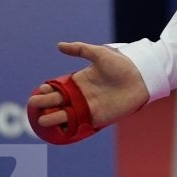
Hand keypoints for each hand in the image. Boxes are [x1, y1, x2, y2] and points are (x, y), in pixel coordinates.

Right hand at [28, 42, 148, 132]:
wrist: (142, 78)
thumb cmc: (122, 64)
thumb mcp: (100, 54)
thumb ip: (80, 49)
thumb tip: (59, 45)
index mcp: (78, 81)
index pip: (56, 88)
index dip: (46, 90)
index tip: (42, 89)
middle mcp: (79, 95)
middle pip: (55, 102)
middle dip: (43, 104)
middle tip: (34, 105)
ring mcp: (87, 107)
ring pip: (63, 116)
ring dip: (52, 120)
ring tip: (42, 120)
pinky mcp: (96, 118)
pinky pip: (78, 125)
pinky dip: (67, 129)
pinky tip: (57, 130)